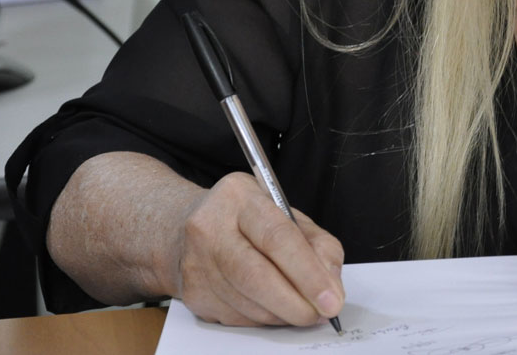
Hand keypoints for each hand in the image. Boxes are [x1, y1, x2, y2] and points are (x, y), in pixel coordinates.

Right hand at [169, 172, 345, 326]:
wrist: (185, 228)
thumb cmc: (249, 222)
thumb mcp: (288, 216)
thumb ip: (318, 245)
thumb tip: (331, 286)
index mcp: (239, 197)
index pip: (277, 237)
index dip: (308, 273)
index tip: (331, 298)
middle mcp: (210, 227)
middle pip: (256, 276)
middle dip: (296, 303)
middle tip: (321, 314)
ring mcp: (195, 262)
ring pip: (246, 303)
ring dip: (282, 314)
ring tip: (303, 311)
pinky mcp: (192, 293)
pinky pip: (235, 317)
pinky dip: (263, 319)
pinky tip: (274, 309)